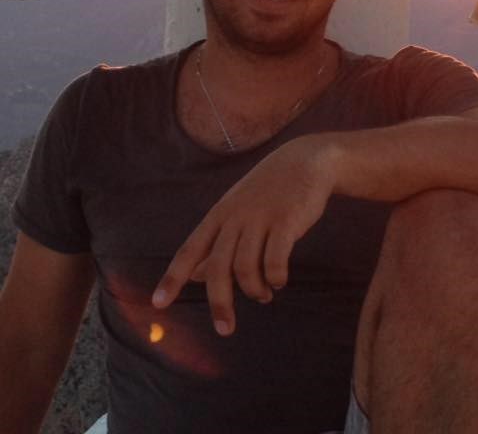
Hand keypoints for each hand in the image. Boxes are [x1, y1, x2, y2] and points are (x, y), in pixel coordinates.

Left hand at [152, 135, 337, 334]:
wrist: (305, 161)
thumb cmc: (268, 191)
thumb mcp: (237, 211)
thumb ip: (216, 242)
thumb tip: (192, 276)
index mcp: (219, 215)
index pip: (189, 250)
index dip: (172, 278)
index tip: (157, 304)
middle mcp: (235, 218)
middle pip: (217, 268)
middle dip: (219, 303)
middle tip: (225, 329)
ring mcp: (261, 219)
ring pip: (246, 268)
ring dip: (255, 290)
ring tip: (264, 295)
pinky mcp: (287, 222)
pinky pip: (275, 260)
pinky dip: (275, 278)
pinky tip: (280, 281)